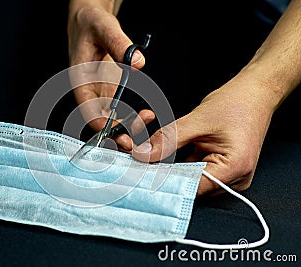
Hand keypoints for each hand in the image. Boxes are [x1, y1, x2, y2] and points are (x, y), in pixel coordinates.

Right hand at [67, 3, 154, 150]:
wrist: (91, 21)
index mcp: (80, 81)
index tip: (118, 132)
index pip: (87, 109)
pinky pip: (119, 111)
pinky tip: (146, 115)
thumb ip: (119, 43)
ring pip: (110, 120)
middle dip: (116, 133)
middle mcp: (89, 91)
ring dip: (126, 128)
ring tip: (146, 122)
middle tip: (136, 138)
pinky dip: (131, 118)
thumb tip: (137, 62)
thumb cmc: (90, 24)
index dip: (100, 124)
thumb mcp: (103, 28)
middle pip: (99, 120)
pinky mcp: (110, 92)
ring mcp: (99, 93)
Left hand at [133, 70, 276, 196]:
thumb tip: (143, 153)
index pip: (192, 187)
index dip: (166, 180)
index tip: (143, 172)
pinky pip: (197, 172)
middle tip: (144, 160)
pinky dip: (183, 163)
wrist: (256, 93)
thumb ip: (169, 139)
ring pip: (191, 179)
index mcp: (234, 168)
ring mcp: (231, 176)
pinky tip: (172, 152)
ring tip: (159, 153)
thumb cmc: (236, 102)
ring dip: (174, 167)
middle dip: (167, 173)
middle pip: (190, 186)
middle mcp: (235, 179)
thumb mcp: (197, 120)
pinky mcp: (224, 169)